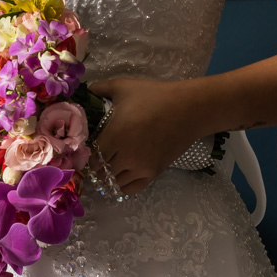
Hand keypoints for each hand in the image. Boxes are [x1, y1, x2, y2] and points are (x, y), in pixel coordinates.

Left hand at [86, 75, 209, 195]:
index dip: (88, 154)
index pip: (92, 157)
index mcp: (115, 135)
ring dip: (109, 175)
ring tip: (111, 165)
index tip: (90, 148)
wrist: (188, 109)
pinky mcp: (153, 173)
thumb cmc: (154, 96)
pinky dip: (122, 184)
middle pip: (101, 172)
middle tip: (98, 157)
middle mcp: (125, 156)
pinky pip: (130, 189)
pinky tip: (122, 174)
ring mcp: (140, 167)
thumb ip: (101, 88)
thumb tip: (88, 90)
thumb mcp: (124, 87)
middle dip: (98, 166)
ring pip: (114, 182)